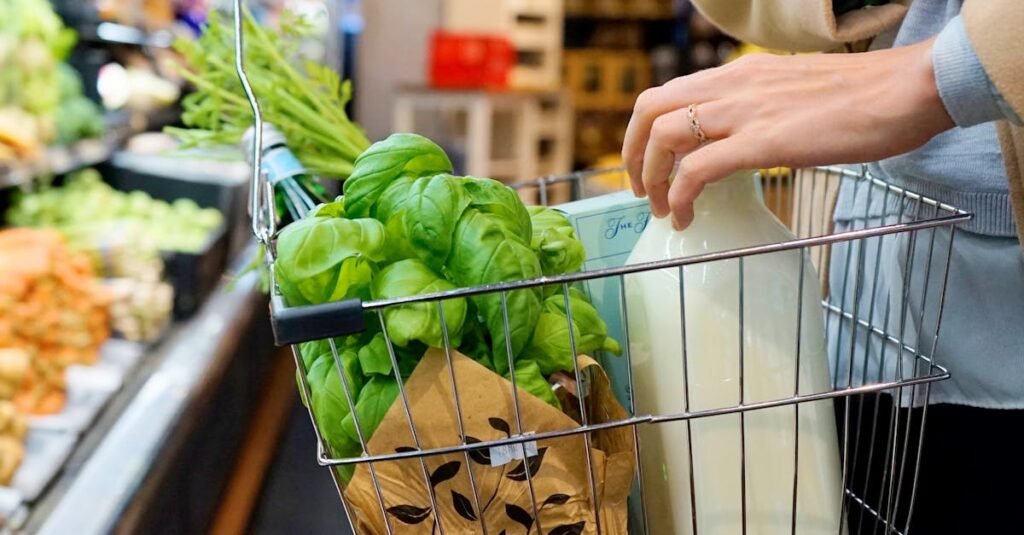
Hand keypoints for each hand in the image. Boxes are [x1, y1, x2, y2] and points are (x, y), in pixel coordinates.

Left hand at [622, 37, 953, 229]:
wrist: (907, 89)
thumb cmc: (863, 98)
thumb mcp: (794, 94)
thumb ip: (761, 109)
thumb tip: (743, 139)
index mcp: (738, 74)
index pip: (665, 92)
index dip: (643, 132)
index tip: (647, 164)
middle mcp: (732, 86)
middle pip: (649, 110)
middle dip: (633, 154)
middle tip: (641, 191)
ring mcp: (745, 111)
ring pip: (664, 137)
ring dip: (652, 178)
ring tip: (662, 210)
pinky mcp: (763, 141)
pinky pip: (698, 170)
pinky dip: (680, 196)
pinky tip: (686, 218)